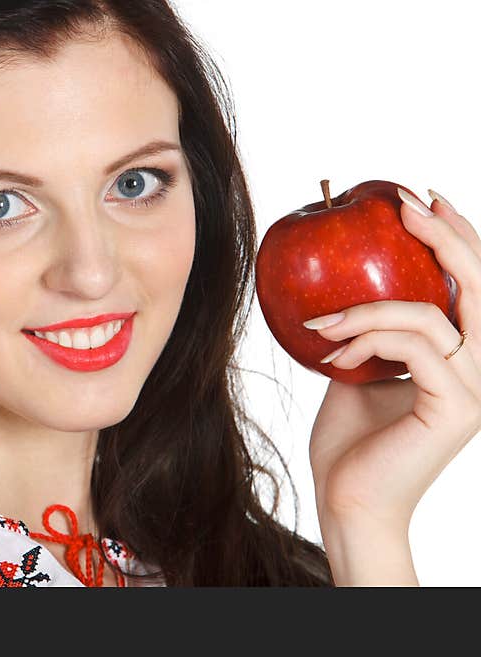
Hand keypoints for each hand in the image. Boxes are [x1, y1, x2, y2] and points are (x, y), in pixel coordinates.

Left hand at [307, 189, 480, 579]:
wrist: (348, 500)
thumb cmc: (350, 442)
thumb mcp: (358, 371)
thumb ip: (369, 333)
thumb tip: (345, 290)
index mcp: (463, 358)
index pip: (471, 288)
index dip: (455, 237)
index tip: (417, 200)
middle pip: (480, 287)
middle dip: (444, 236)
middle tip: (403, 204)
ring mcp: (476, 388)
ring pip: (432, 314)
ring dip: (368, 308)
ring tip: (323, 321)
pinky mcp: (457, 406)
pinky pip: (415, 346)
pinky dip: (368, 338)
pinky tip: (335, 352)